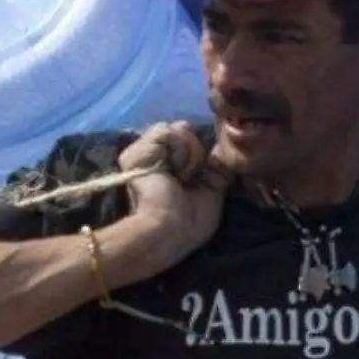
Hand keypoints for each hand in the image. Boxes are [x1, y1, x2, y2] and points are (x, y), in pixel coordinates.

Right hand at [116, 122, 228, 276]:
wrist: (171, 231)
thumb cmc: (191, 221)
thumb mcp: (212, 190)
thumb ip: (215, 168)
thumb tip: (221, 149)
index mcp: (166, 167)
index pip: (188, 139)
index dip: (201, 152)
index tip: (203, 175)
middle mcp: (152, 157)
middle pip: (183, 130)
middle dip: (197, 152)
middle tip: (192, 177)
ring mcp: (142, 153)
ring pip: (177, 128)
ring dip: (190, 153)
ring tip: (184, 176)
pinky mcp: (137, 153)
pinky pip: (167, 131)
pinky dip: (180, 149)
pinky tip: (177, 171)